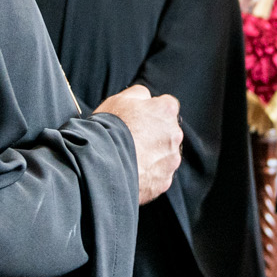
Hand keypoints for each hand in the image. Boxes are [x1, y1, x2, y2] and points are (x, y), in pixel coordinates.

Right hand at [95, 84, 181, 204]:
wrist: (101, 164)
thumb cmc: (109, 129)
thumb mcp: (120, 99)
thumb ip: (139, 94)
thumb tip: (146, 98)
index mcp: (166, 110)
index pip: (167, 106)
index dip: (152, 112)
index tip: (139, 119)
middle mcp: (175, 134)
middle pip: (168, 132)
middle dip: (154, 135)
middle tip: (132, 140)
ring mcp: (171, 160)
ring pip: (164, 155)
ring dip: (152, 156)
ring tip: (129, 158)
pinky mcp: (164, 181)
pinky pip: (158, 176)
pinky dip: (148, 175)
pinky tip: (132, 172)